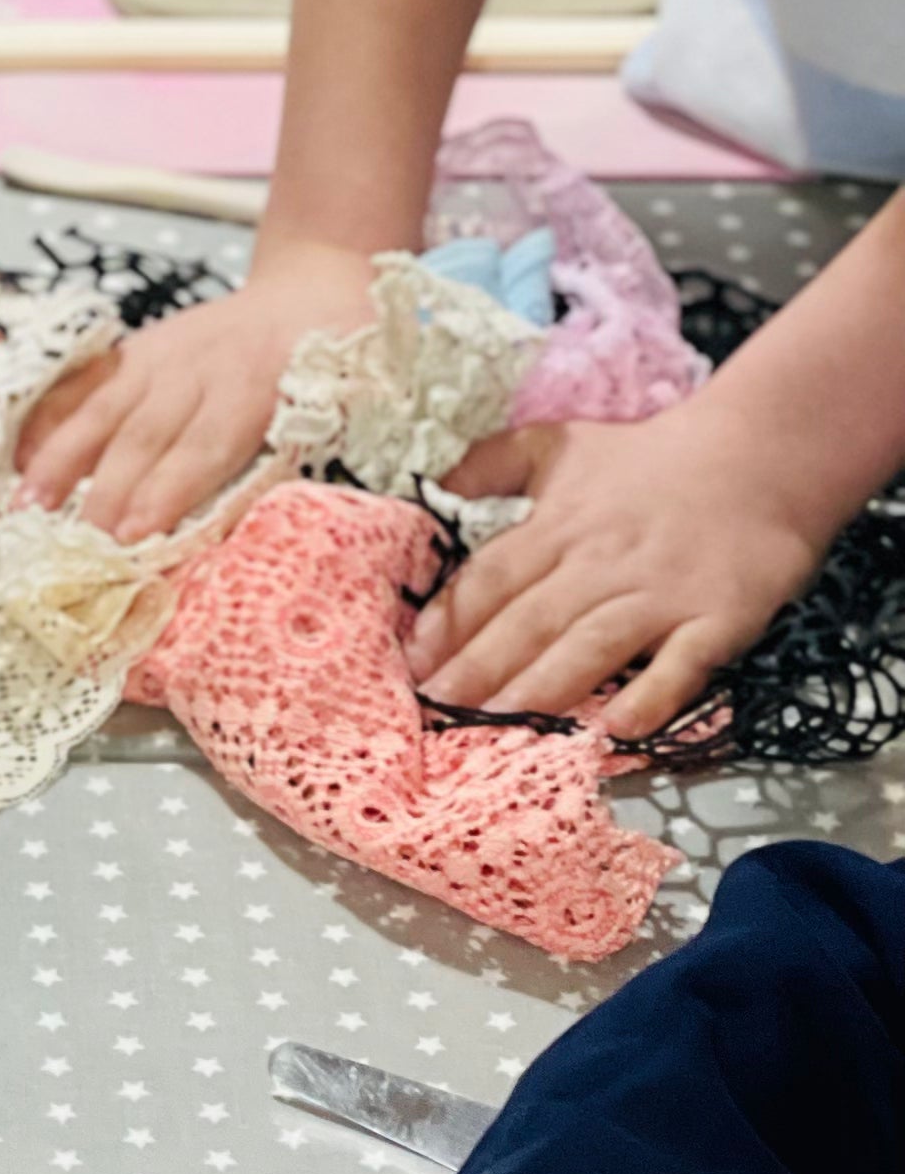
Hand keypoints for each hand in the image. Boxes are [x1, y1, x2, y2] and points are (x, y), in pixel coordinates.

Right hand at [14, 239, 377, 539]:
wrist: (315, 283)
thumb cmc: (337, 355)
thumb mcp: (354, 394)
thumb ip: (313, 446)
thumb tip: (268, 520)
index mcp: (258, 385)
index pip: (205, 445)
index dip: (167, 490)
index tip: (135, 535)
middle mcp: (200, 369)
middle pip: (144, 435)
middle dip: (105, 493)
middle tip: (74, 546)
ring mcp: (161, 356)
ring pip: (103, 410)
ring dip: (61, 460)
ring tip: (26, 507)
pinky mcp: (136, 351)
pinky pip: (84, 386)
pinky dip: (49, 420)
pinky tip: (19, 457)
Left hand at [411, 395, 829, 738]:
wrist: (761, 453)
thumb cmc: (650, 459)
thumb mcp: (559, 444)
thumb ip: (492, 463)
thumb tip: (434, 486)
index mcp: (559, 527)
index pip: (492, 579)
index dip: (450, 621)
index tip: (412, 662)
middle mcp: (602, 563)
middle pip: (531, 619)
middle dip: (479, 667)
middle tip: (437, 709)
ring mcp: (660, 593)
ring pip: (593, 644)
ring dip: (545, 686)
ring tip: (502, 724)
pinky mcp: (717, 618)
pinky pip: (681, 665)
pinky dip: (652, 697)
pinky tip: (618, 729)